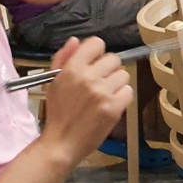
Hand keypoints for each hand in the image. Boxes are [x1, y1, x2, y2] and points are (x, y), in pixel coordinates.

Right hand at [38, 38, 132, 166]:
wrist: (62, 142)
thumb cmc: (58, 112)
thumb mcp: (54, 81)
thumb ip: (63, 58)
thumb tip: (76, 40)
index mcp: (72, 68)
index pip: (96, 43)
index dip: (97, 52)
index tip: (94, 63)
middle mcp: (89, 77)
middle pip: (114, 59)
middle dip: (108, 69)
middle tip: (100, 82)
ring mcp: (103, 93)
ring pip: (124, 75)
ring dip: (117, 83)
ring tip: (105, 94)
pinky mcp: (114, 107)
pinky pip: (129, 91)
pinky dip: (122, 97)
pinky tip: (111, 103)